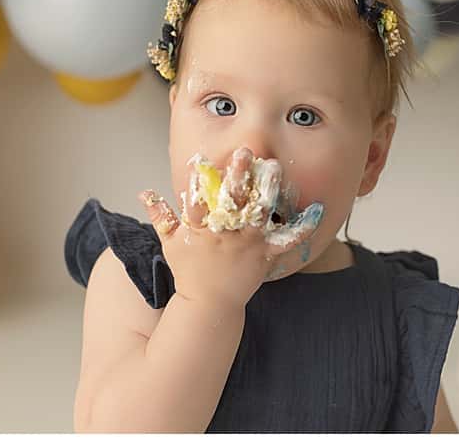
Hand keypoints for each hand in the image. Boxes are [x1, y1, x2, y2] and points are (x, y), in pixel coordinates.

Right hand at [141, 147, 326, 312]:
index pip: (196, 199)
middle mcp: (223, 233)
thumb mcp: (170, 241)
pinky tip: (315, 211)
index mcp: (199, 228)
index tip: (200, 157)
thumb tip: (143, 192)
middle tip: (245, 152)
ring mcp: (245, 245)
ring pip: (258, 214)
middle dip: (238, 176)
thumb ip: (160, 215)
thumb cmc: (189, 271)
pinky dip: (301, 229)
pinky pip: (285, 241)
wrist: (209, 305)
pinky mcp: (263, 256)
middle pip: (231, 201)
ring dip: (268, 191)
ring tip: (275, 168)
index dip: (197, 179)